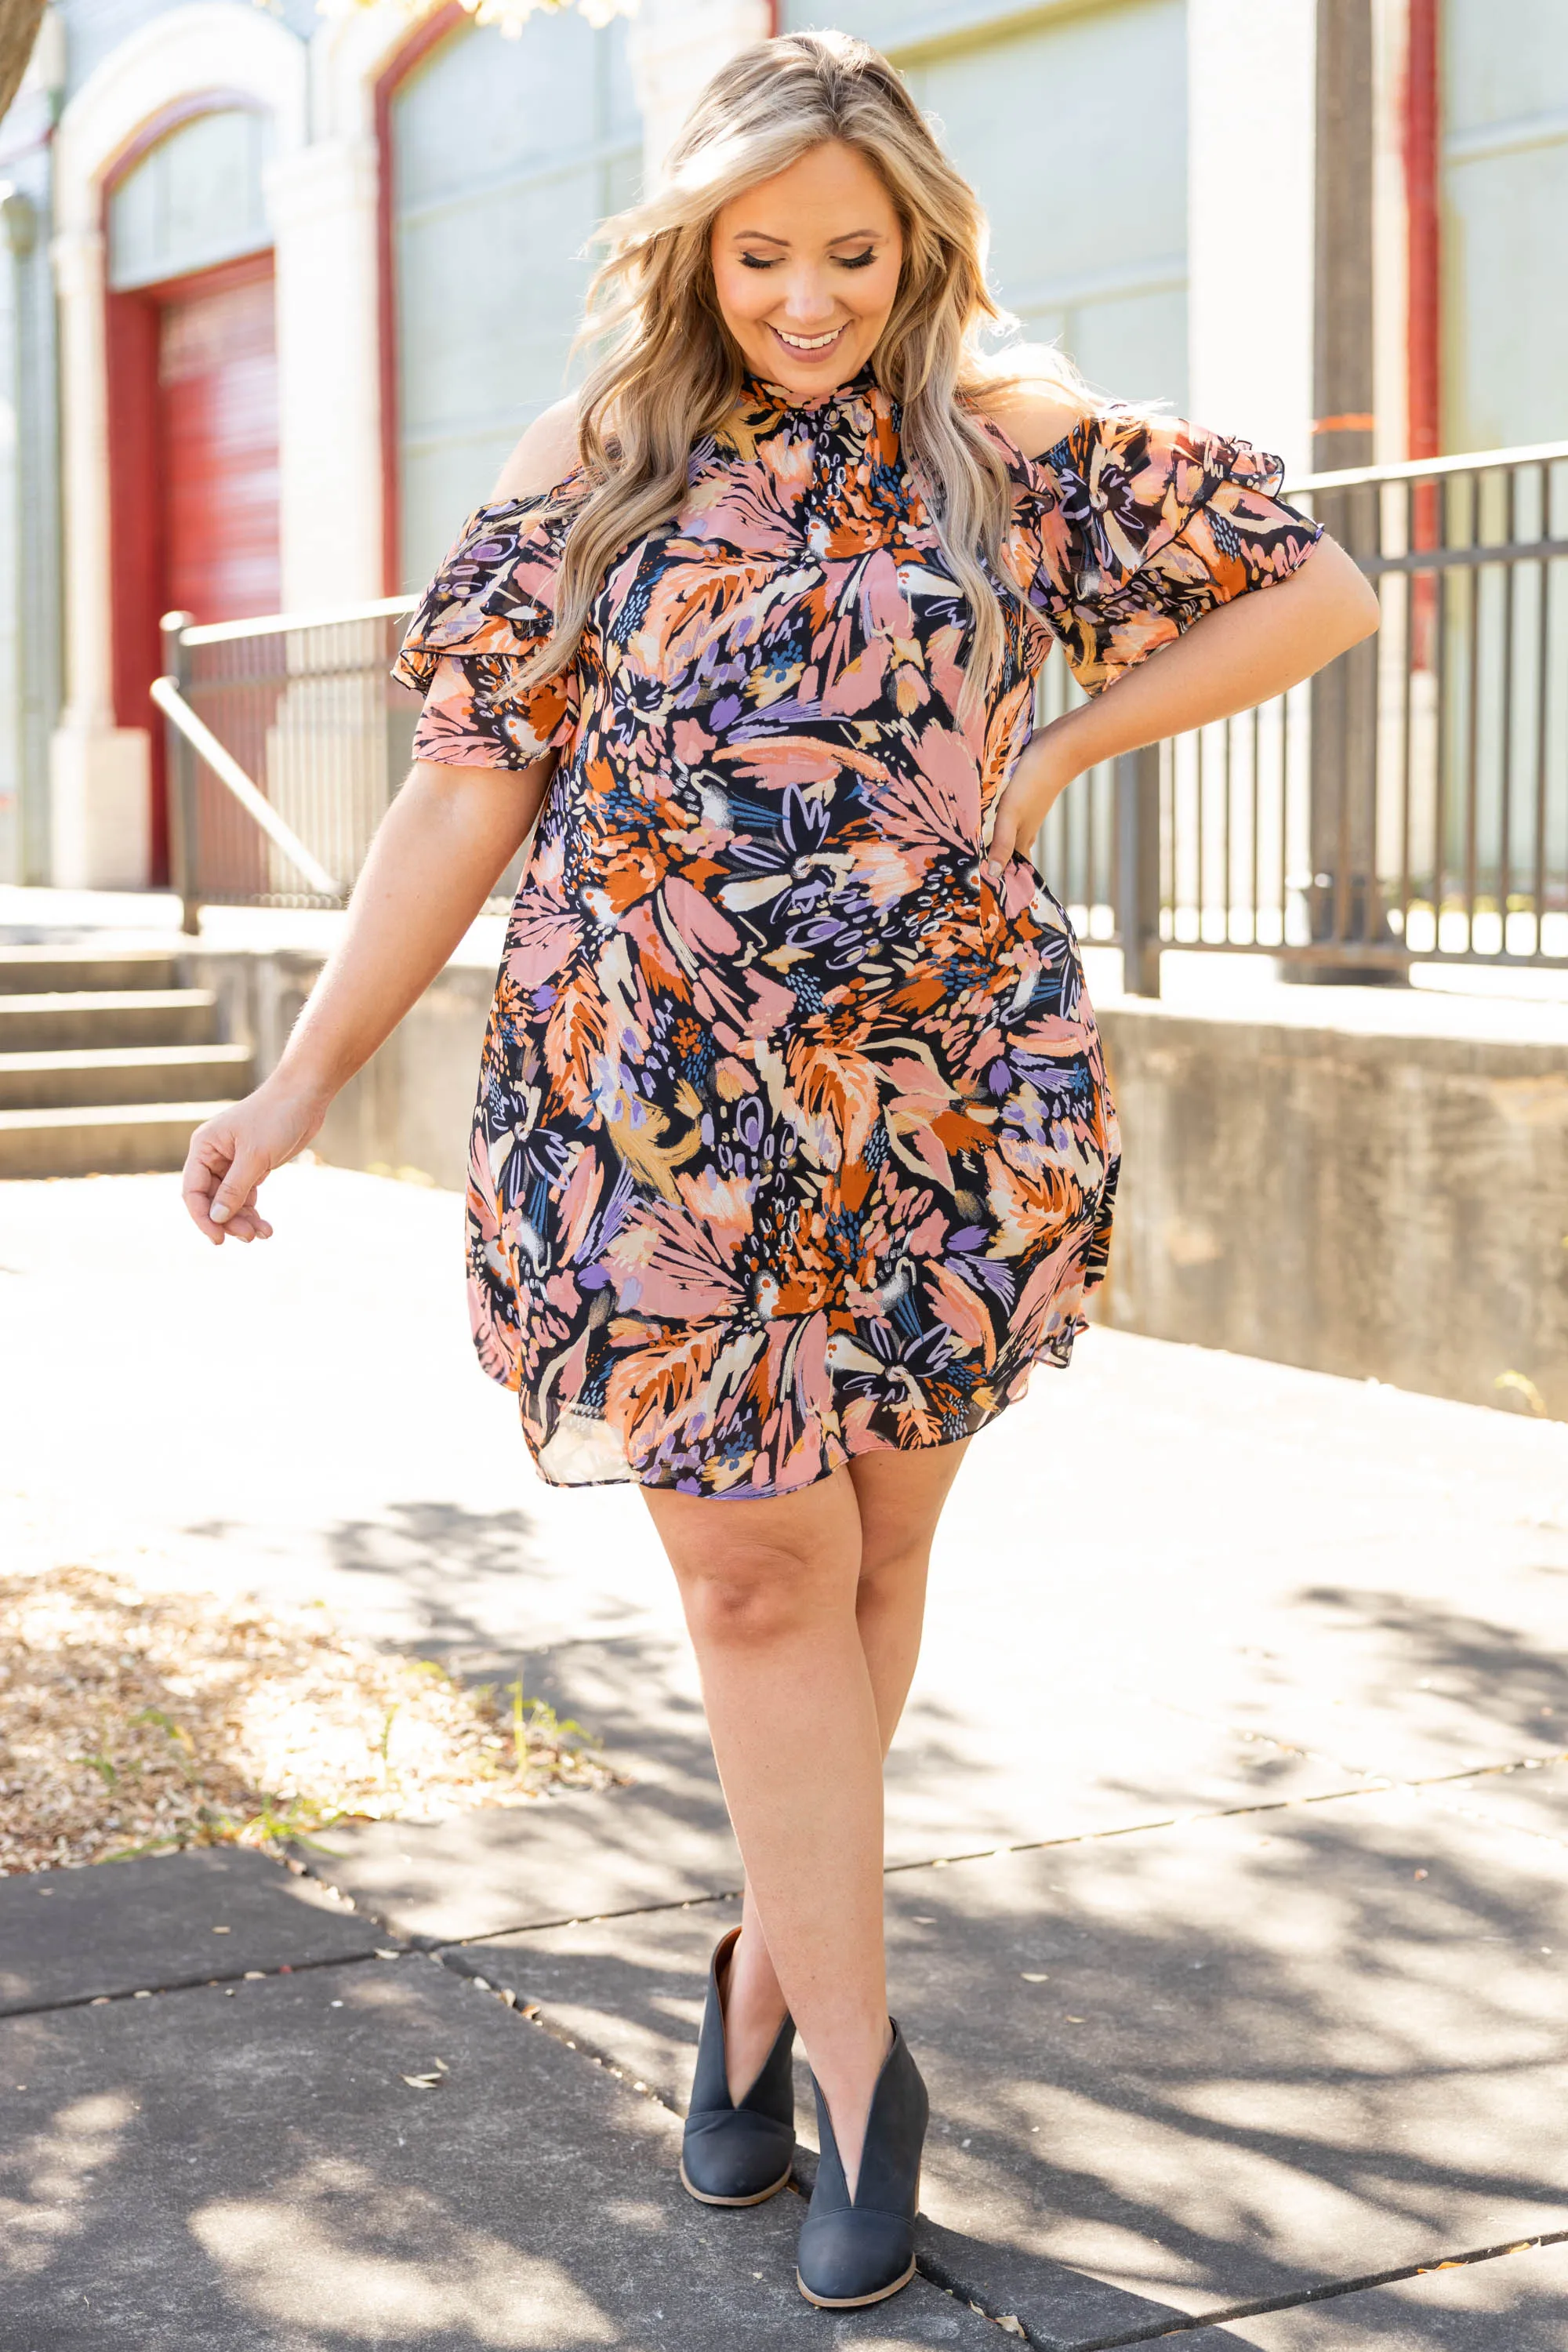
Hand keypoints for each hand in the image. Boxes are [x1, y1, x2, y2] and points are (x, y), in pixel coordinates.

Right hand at [181, 1079, 327, 1244]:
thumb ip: (233, 1189)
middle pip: (211, 1199)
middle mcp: (213, 1156)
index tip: (218, 1238)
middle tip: (249, 1237)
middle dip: (228, 1220)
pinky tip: (266, 1227)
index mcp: (204, 1147)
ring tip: (262, 1234)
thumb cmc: (275, 1118)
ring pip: (230, 1201)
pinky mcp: (252, 1166)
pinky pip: (246, 1196)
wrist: (305, 1096)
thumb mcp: (254, 1157)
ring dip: (243, 1220)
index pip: (192, 1191)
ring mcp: (233, 1162)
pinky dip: (253, 1212)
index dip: (202, 1217)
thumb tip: (216, 1218)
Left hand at [987, 719, 1085, 871]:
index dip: (1004, 882)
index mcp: (1022, 837)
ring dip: (996, 843)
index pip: (1013, 868)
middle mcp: (1025, 827)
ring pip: (1009, 833)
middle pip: (1010, 852)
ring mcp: (1026, 810)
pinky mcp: (1024, 793)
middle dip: (997, 865)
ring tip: (977, 851)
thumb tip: (992, 874)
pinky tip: (987, 815)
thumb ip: (1002, 842)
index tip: (990, 897)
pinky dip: (997, 822)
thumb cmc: (1032, 781)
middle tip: (976, 877)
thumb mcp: (1010, 813)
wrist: (1060, 748)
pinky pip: (1008, 815)